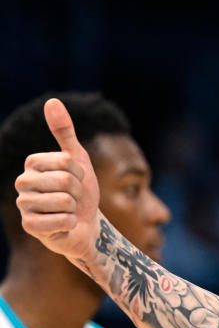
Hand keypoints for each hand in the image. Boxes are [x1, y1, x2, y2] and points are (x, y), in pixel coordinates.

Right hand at [15, 98, 101, 260]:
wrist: (86, 224)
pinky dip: (71, 223)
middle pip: (65, 181)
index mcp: (32, 163)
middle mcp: (22, 182)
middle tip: (73, 198)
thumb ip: (64, 131)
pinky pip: (62, 220)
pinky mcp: (29, 226)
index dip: (79, 172)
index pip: (67, 162)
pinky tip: (64, 224)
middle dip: (78, 192)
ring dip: (74, 208)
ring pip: (64, 201)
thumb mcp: (78, 158)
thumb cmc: (80, 191)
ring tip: (68, 210)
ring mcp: (23, 205)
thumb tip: (52, 101)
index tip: (76, 179)